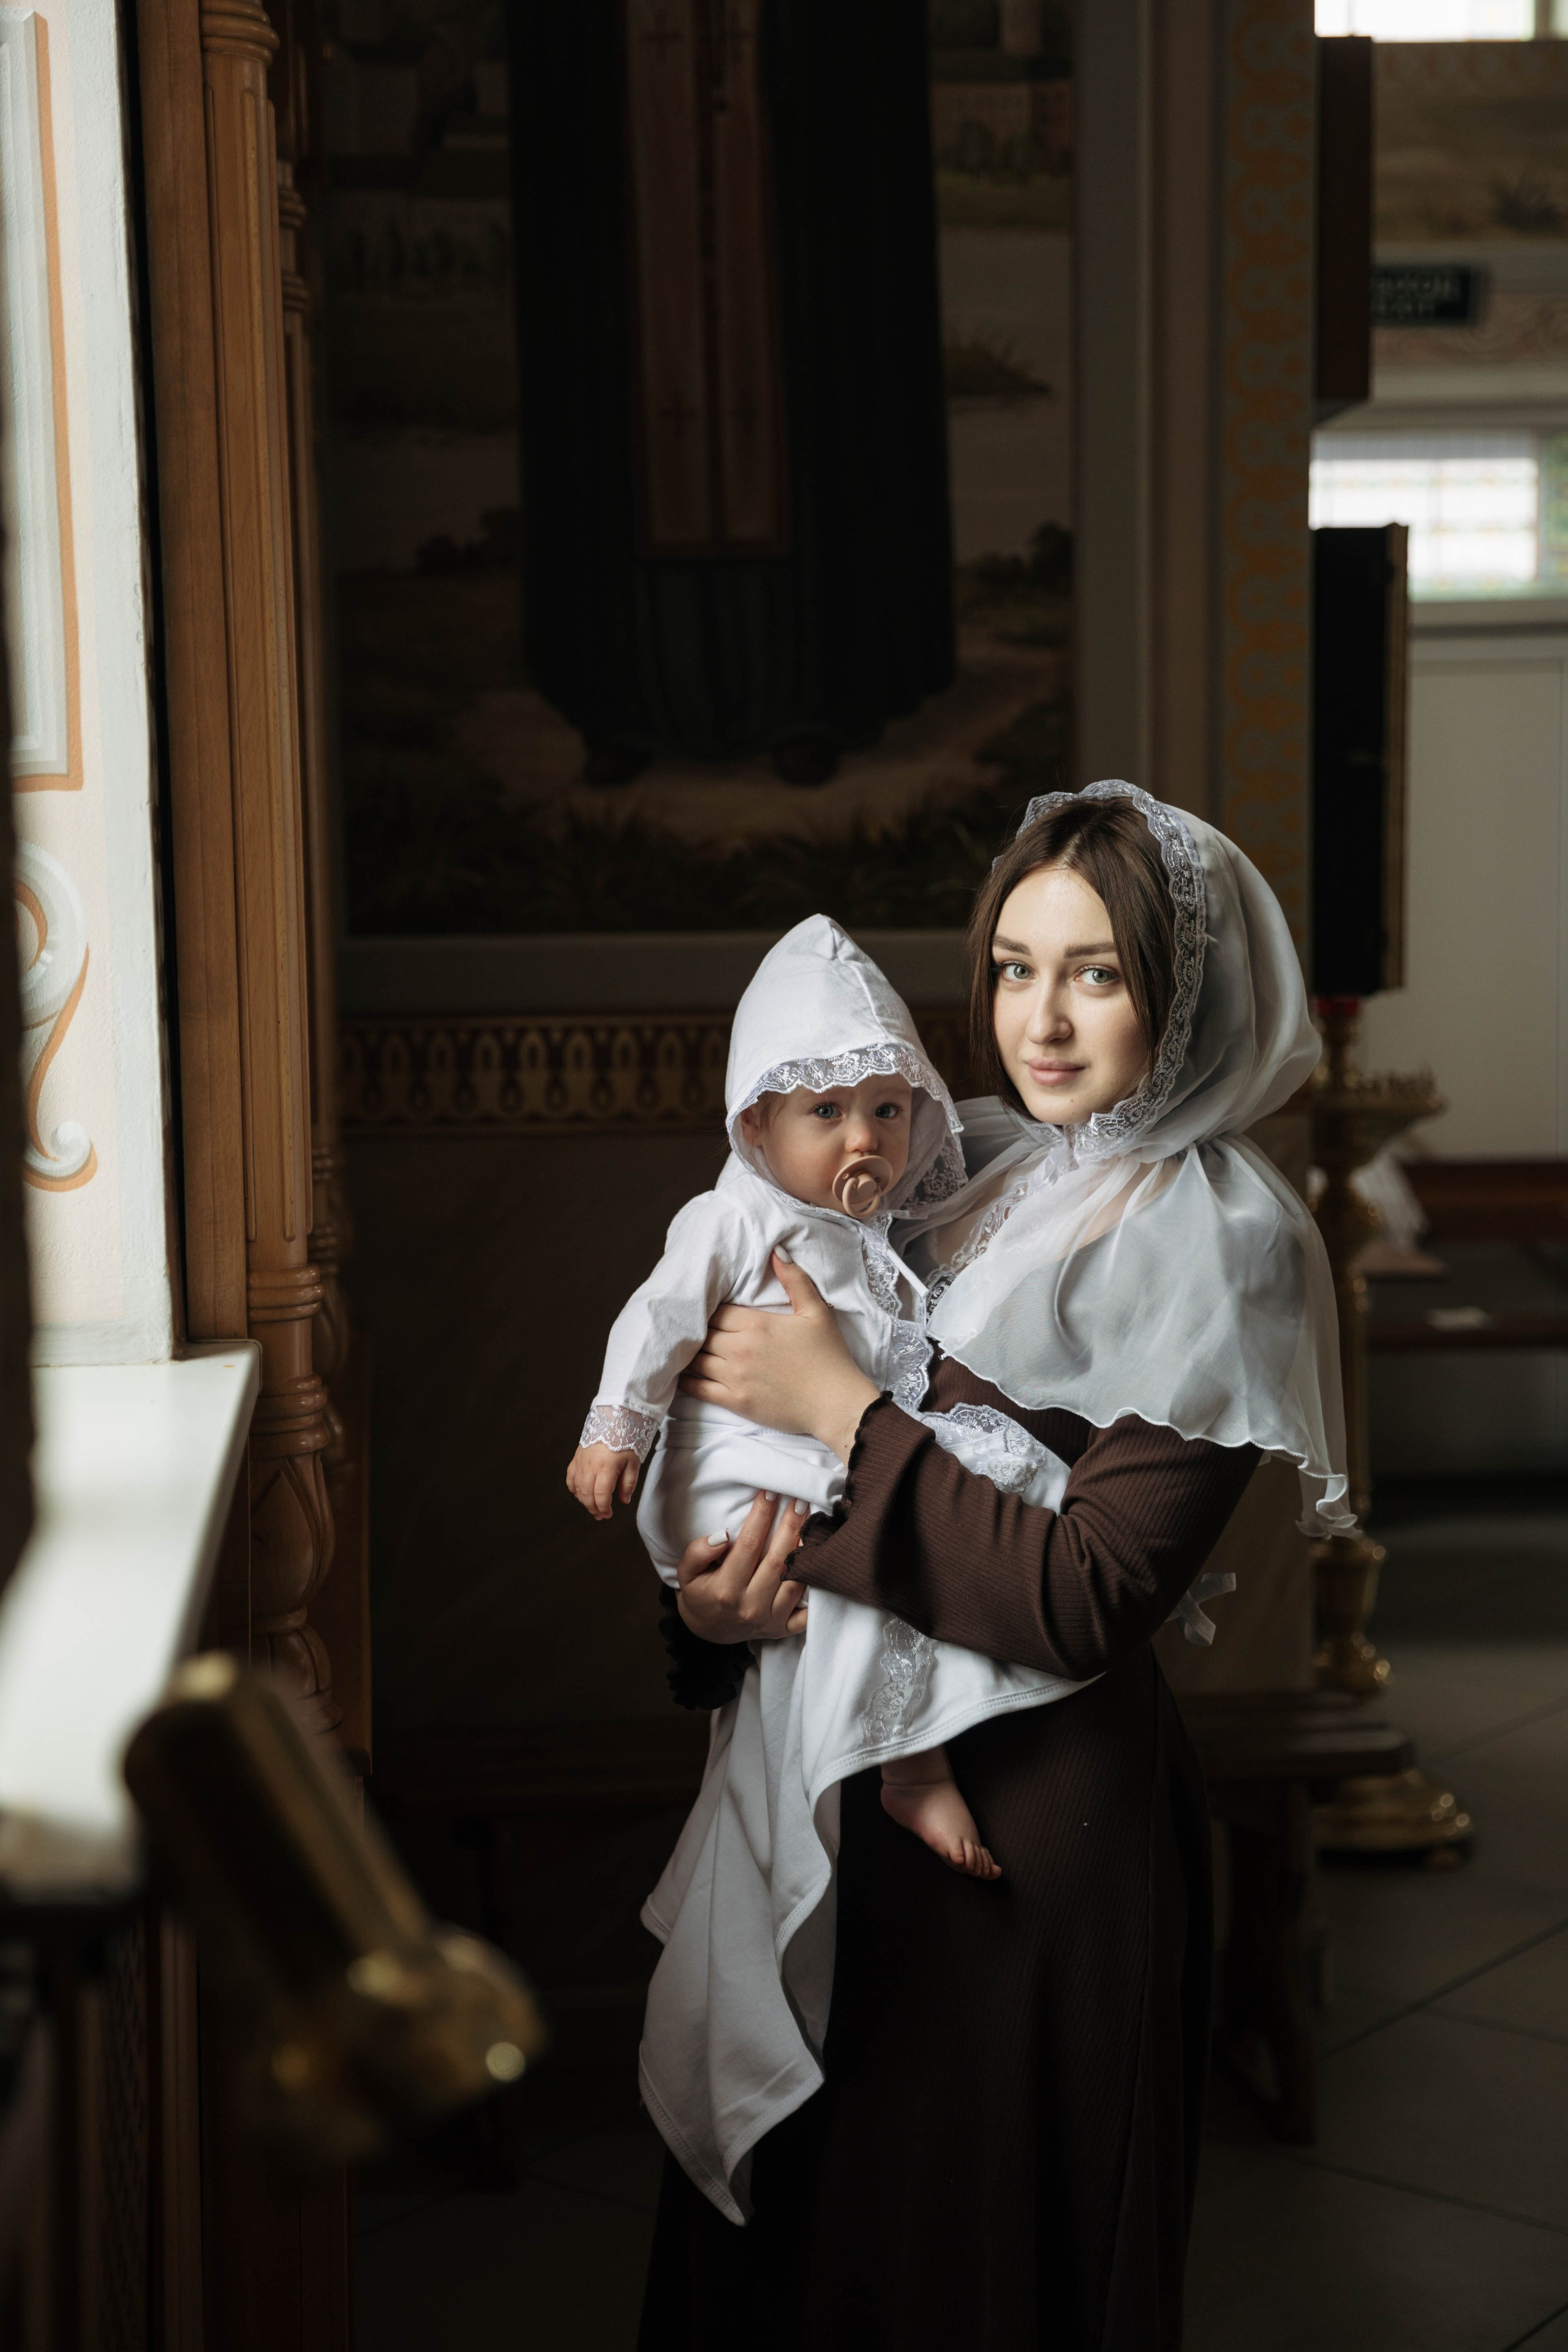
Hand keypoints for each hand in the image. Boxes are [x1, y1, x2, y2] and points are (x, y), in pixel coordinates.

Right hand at [566, 1442, 640, 1520]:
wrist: (613, 1419)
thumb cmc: (626, 1439)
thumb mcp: (633, 1462)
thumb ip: (628, 1483)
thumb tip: (624, 1500)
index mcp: (606, 1468)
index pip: (601, 1496)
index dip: (604, 1508)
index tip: (608, 1514)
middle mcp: (590, 1466)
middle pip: (587, 1495)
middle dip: (593, 1508)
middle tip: (601, 1515)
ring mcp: (581, 1462)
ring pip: (577, 1488)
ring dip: (584, 1501)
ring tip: (592, 1507)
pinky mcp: (576, 1457)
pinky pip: (570, 1478)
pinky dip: (574, 1488)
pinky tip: (580, 1494)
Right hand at [676, 1488, 811, 1642]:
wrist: (708, 1630)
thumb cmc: (700, 1593)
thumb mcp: (686, 1573)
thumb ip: (698, 1552)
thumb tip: (723, 1535)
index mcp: (726, 1590)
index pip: (749, 1545)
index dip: (761, 1515)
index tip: (771, 1492)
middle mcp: (750, 1606)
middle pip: (777, 1560)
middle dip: (791, 1526)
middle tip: (800, 1501)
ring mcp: (770, 1620)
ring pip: (796, 1581)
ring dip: (807, 1551)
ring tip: (814, 1524)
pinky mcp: (783, 1629)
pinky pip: (808, 1612)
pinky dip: (817, 1589)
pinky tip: (822, 1563)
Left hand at [677, 1251, 880, 1463]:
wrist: (837, 1404)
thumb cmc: (829, 1357)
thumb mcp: (816, 1311)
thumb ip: (794, 1279)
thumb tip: (775, 1251)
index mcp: (756, 1324)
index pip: (716, 1311)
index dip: (710, 1311)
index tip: (707, 1312)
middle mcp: (739, 1348)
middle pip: (702, 1333)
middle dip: (698, 1331)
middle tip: (693, 1331)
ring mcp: (734, 1376)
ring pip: (695, 1359)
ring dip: (689, 1353)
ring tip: (684, 1350)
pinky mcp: (735, 1401)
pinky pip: (697, 1388)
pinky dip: (685, 1380)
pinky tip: (681, 1374)